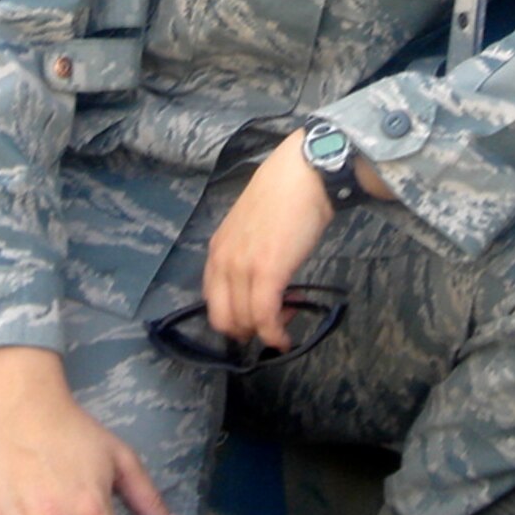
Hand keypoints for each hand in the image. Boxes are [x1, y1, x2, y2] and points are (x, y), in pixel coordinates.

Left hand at [202, 131, 336, 349]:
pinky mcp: (267, 272)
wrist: (302, 176)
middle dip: (248, 330)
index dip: (235, 317)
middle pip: (223, 319)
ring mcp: (242, 268)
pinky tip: (284, 338)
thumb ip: (245, 254)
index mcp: (216, 251)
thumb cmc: (282, 196)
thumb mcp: (249, 228)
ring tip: (288, 315)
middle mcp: (222, 262)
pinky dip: (274, 334)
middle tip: (274, 319)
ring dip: (266, 330)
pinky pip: (264, 317)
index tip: (259, 313)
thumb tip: (260, 281)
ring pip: (244, 322)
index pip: (212, 302)